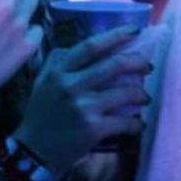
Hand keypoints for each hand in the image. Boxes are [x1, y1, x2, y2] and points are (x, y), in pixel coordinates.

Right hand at [17, 26, 150, 171]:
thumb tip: (85, 47)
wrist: (33, 150)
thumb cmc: (40, 114)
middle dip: (137, 62)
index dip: (115, 35)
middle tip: (147, 65)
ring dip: (141, 94)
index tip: (135, 30)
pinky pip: (125, 121)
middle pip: (113, 65)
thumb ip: (59, 62)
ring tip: (144, 97)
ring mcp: (83, 107)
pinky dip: (136, 123)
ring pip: (125, 93)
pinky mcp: (93, 129)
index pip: (90, 46)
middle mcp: (71, 85)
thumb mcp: (42, 82)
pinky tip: (137, 124)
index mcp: (59, 71)